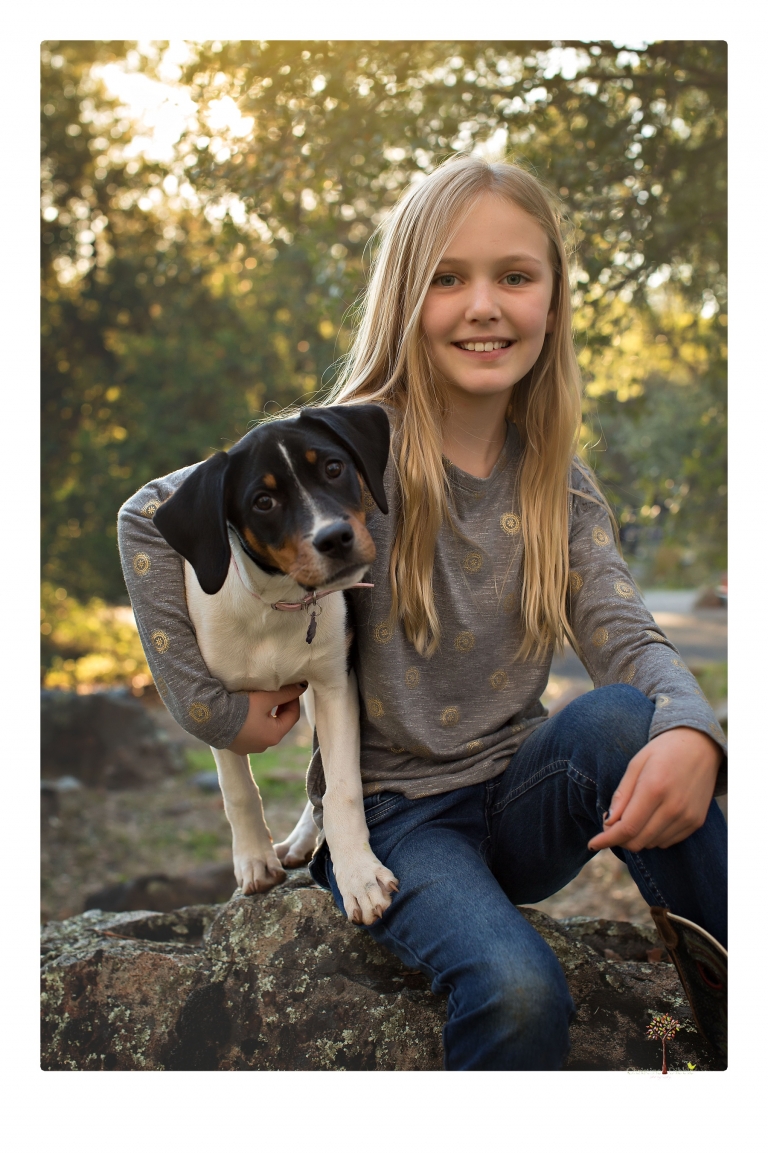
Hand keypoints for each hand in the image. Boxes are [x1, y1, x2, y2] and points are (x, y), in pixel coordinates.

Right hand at [227, 683, 307, 754]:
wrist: (209, 717)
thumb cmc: (240, 707)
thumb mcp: (265, 698)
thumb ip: (285, 693)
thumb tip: (302, 687)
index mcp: (274, 736)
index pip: (293, 716)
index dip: (293, 699)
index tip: (290, 687)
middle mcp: (264, 746)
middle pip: (279, 723)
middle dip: (280, 707)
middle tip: (277, 691)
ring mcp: (249, 748)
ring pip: (265, 728)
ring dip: (267, 715)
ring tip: (262, 700)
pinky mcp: (237, 746)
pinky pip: (251, 733)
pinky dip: (254, 722)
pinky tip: (247, 711)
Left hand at [587, 727, 721, 852]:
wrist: (700, 745)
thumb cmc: (662, 751)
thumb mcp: (635, 765)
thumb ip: (622, 796)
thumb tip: (608, 822)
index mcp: (654, 788)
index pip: (627, 827)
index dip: (607, 839)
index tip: (592, 844)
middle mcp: (673, 807)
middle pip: (638, 841)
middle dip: (619, 838)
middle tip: (612, 823)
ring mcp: (687, 817)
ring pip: (651, 844)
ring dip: (636, 836)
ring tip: (633, 815)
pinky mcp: (696, 822)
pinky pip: (667, 842)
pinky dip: (653, 836)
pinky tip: (651, 817)